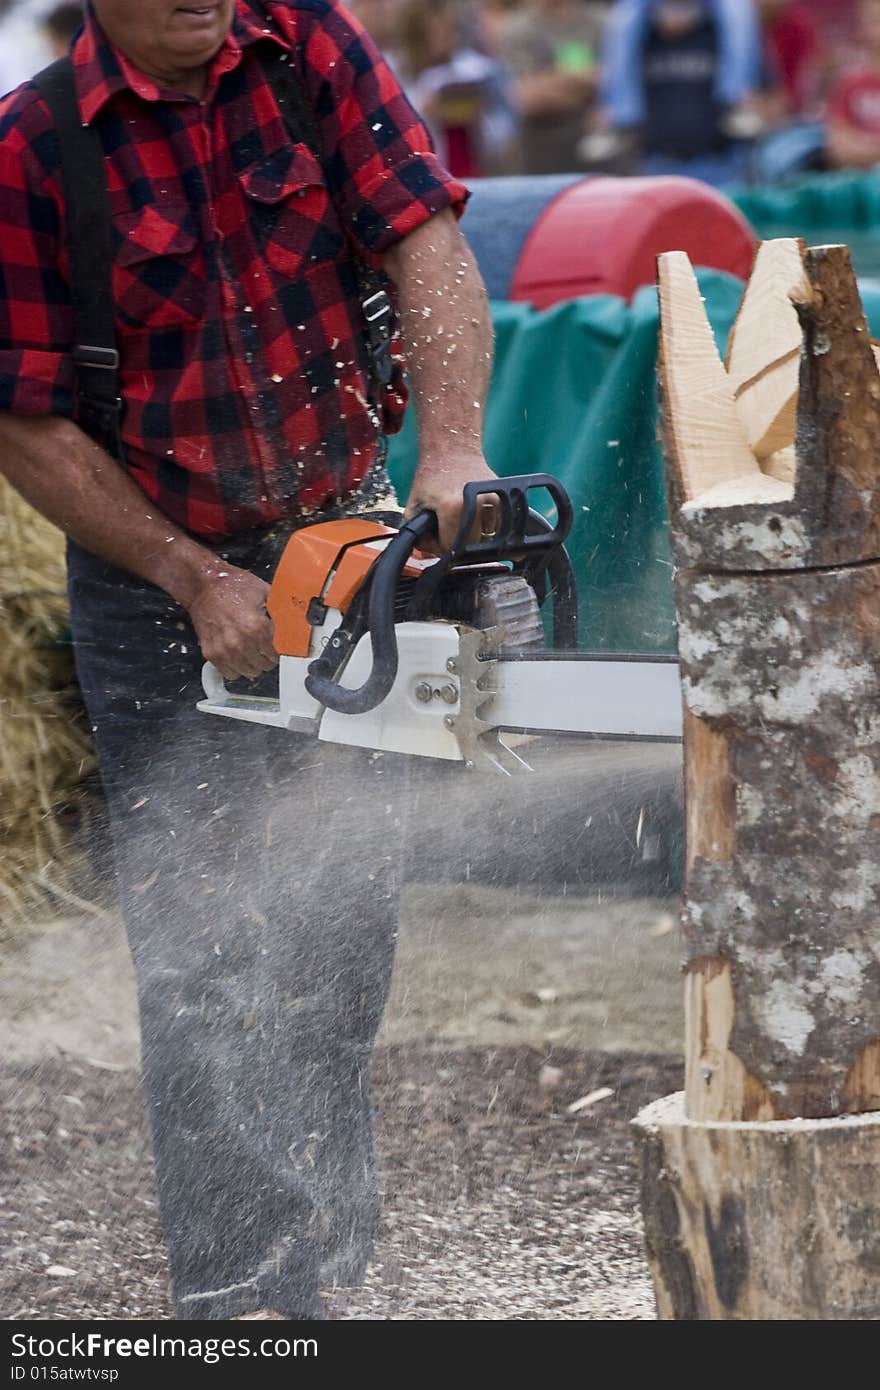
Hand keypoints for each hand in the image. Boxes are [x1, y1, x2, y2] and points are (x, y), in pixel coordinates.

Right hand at [186, 565, 277, 681]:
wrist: (203, 586)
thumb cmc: (232, 587)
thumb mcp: (264, 592)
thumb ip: (281, 610)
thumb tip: (297, 621)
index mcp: (256, 627)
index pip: (278, 653)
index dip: (282, 649)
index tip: (281, 645)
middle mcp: (240, 642)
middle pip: (266, 665)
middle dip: (269, 657)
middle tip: (265, 646)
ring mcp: (225, 650)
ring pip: (250, 672)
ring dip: (254, 664)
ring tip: (252, 650)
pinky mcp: (212, 654)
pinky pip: (231, 673)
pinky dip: (237, 668)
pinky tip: (238, 655)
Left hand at [405, 455, 498, 553]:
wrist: (453, 447)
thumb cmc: (434, 472)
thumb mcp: (414, 503)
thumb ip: (416, 533)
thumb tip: (425, 552)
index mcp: (454, 507)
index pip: (451, 548)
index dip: (440, 547)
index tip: (435, 538)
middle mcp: (478, 505)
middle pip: (471, 546)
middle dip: (456, 542)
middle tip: (446, 527)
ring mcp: (494, 501)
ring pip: (485, 537)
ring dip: (472, 533)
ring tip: (459, 515)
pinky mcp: (503, 499)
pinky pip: (496, 525)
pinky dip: (484, 523)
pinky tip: (472, 509)